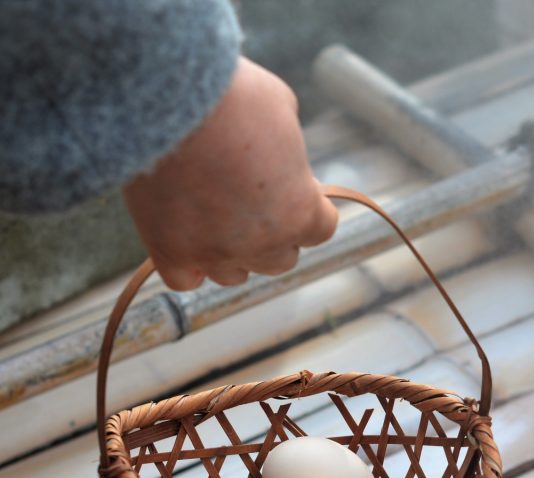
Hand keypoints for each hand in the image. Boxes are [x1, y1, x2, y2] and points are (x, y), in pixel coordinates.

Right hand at [122, 57, 338, 289]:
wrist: (168, 96)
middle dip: (273, 233)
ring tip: (217, 221)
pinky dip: (189, 267)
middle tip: (252, 201)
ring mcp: (216, 252)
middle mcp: (264, 242)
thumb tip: (279, 151)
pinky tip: (186, 245)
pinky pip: (185, 280)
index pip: (321, 229)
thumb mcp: (281, 108)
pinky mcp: (170, 251)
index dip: (308, 207)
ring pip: (235, 274)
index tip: (292, 188)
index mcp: (302, 211)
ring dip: (234, 253)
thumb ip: (287, 145)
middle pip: (281, 259)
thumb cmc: (233, 96)